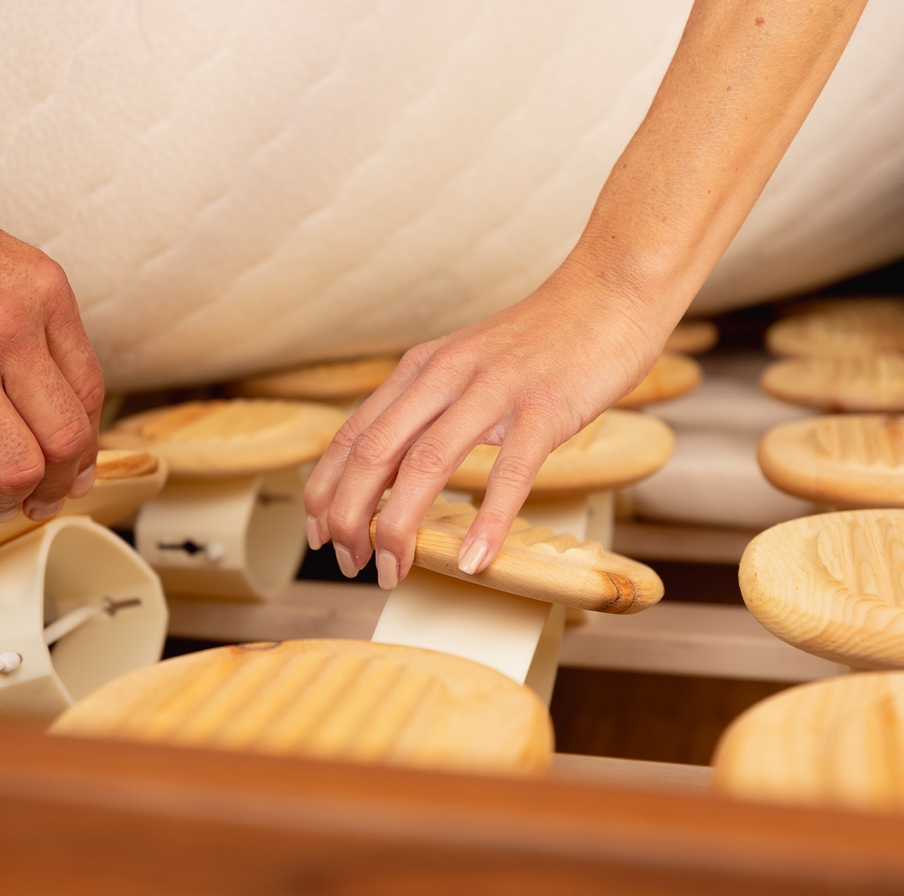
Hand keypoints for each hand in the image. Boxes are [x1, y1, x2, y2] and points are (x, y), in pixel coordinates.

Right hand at [0, 150, 104, 529]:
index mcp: (42, 292)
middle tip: (37, 497)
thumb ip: (30, 326)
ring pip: (17, 471)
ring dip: (7, 501)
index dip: (84, 446)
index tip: (71, 467)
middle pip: (66, 440)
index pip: (88, 394)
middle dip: (56, 484)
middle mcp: (10, 329)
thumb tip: (47, 405)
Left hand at [303, 258, 670, 589]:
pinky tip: (473, 559)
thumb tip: (390, 472)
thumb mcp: (464, 368)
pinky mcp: (545, 406)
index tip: (316, 532)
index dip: (325, 490)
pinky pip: (510, 472)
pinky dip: (487, 521)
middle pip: (373, 454)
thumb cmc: (540, 343)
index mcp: (419, 370)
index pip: (350, 435)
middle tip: (348, 562)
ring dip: (399, 527)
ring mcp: (494, 389)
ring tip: (393, 570)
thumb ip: (428, 410)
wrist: (610, 293)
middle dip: (349, 517)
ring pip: (425, 464)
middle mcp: (444, 375)